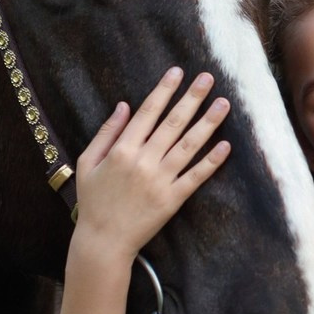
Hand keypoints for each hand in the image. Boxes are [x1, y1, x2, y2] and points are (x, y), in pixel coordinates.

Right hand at [73, 68, 230, 263]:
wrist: (103, 241)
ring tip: (223, 104)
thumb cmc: (94, 201)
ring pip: (188, 146)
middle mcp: (143, 161)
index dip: (164, 90)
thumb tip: (123, 105)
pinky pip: (195, 177)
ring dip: (207, 123)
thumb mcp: (88, 162)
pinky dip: (211, 161)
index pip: (147, 112)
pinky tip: (225, 146)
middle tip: (208, 78)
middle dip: (191, 98)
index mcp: (122, 150)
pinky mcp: (173, 199)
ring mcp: (160, 180)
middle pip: (172, 123)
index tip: (178, 72)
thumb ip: (106, 133)